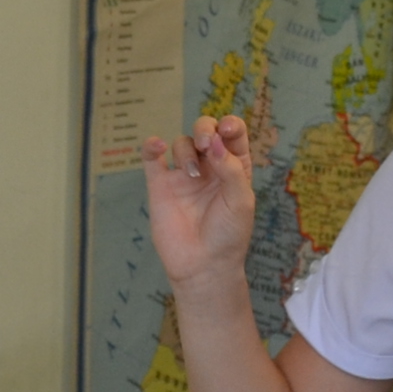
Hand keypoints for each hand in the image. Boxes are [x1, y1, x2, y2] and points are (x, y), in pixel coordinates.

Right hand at [141, 115, 258, 288]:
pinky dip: (152, 146)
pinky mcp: (160, 186)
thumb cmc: (229, 235)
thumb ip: (230, 169)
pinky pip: (152, 158)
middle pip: (205, 130)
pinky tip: (158, 146)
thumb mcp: (240, 201)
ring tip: (191, 175)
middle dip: (205, 129)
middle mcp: (209, 167)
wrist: (203, 266)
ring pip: (181, 143)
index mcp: (234, 167)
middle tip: (206, 144)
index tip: (227, 130)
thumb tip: (215, 142)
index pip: (233, 134)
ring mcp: (183, 175)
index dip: (230, 124)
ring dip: (186, 150)